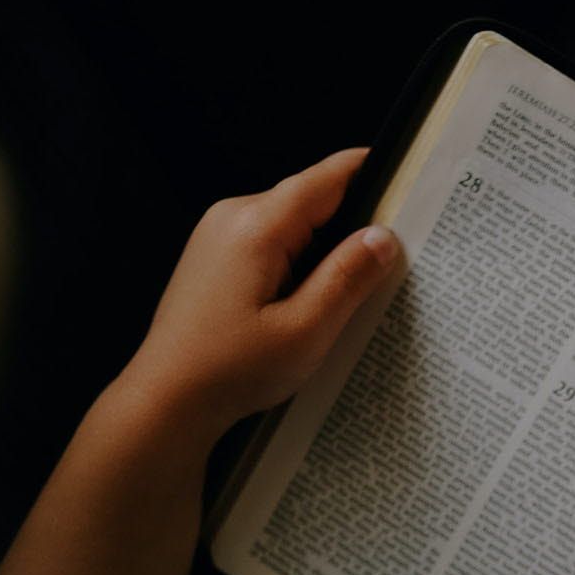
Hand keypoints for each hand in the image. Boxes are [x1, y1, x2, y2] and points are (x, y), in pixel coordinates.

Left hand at [116, 147, 400, 440]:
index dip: (373, 173)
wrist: (166, 401)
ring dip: (323, 252)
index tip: (409, 181)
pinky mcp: (215, 257)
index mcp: (257, 225)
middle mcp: (232, 216)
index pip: (328, 177)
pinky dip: (298, 265)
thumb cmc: (229, 371)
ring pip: (292, 225)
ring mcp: (218, 235)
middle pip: (312, 200)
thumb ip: (348, 278)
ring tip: (345, 297)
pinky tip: (307, 305)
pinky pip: (270, 244)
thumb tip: (383, 237)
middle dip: (351, 225)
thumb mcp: (306, 331)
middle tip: (388, 264)